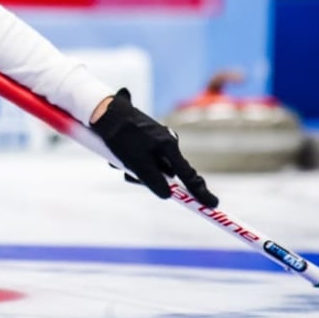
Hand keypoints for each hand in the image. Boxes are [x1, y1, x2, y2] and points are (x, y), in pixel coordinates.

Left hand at [90, 88, 218, 206]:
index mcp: (170, 147)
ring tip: (119, 160)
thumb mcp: (137, 163)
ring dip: (135, 170)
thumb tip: (168, 195)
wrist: (106, 112)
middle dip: (149, 179)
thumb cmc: (122, 136)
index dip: (200, 192)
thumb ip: (154, 181)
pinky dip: (130, 161)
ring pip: (151, 166)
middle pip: (166, 173)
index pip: (189, 175)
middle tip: (132, 175)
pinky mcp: (145, 138)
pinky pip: (142, 157)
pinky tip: (116, 154)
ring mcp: (156, 140)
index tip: (213, 205)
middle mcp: (167, 143)